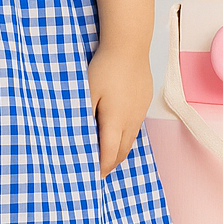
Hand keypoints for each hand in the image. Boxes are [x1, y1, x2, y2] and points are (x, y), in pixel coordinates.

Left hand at [86, 44, 153, 177]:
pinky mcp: (144, 102)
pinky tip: (119, 132)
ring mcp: (140, 111)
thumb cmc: (105, 67)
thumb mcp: (87, 92)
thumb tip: (77, 136)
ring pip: (131, 139)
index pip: (109, 153)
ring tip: (109, 156)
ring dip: (120, 150)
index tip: (93, 176)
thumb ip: (83, 115)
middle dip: (111, 164)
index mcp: (115, 120)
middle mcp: (131, 120)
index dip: (101, 167)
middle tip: (100, 171)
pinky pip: (136, 126)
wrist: (129, 46)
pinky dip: (127, 136)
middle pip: (123, 151)